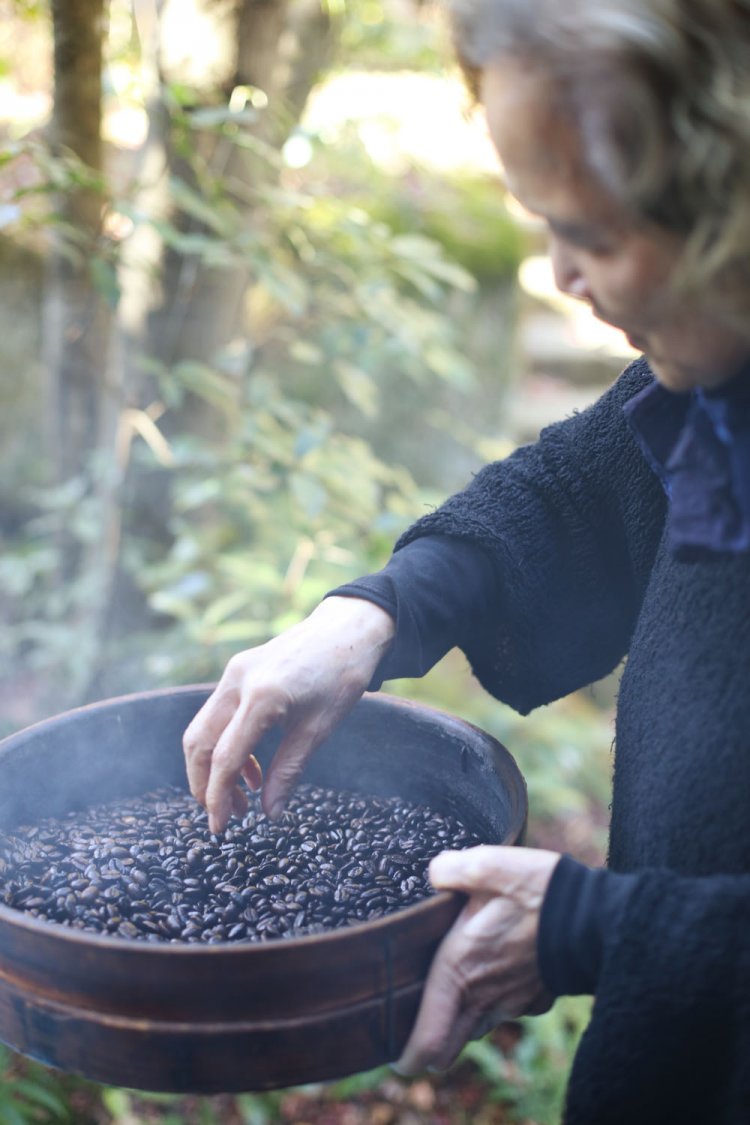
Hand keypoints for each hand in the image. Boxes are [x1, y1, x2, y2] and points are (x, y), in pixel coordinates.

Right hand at [183, 596, 394, 832]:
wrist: (348, 629)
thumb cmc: (341, 677)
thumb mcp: (318, 730)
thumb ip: (288, 772)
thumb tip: (270, 813)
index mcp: (261, 697)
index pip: (225, 757)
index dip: (217, 798)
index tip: (220, 828)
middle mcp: (237, 681)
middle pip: (199, 742)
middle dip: (204, 784)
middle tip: (225, 816)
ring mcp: (234, 672)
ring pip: (203, 728)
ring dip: (213, 766)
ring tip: (242, 797)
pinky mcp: (237, 669)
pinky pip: (218, 713)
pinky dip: (225, 744)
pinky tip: (249, 768)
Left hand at [395, 845, 560, 1074]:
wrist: (597, 916)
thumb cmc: (538, 893)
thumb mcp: (487, 866)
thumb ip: (450, 869)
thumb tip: (434, 872)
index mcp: (460, 970)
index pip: (428, 1038)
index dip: (407, 1056)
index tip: (396, 1059)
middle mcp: (484, 995)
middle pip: (448, 1044)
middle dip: (431, 1046)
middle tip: (416, 1035)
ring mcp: (513, 1002)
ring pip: (478, 1026)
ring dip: (463, 1022)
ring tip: (453, 1003)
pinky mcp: (537, 997)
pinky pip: (508, 1009)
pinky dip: (497, 1002)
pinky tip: (498, 977)